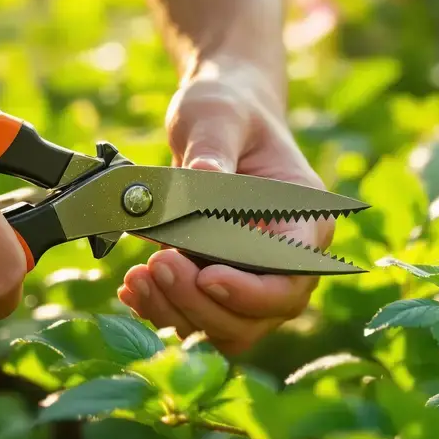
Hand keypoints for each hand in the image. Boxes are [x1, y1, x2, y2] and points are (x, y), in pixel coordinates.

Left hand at [118, 62, 332, 354]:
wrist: (218, 118)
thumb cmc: (227, 109)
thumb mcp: (217, 115)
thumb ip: (212, 148)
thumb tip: (201, 179)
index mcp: (305, 219)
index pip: (292, 276)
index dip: (252, 290)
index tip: (206, 274)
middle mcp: (288, 260)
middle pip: (260, 316)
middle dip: (205, 303)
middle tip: (158, 265)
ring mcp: (253, 279)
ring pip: (227, 329)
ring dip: (179, 313)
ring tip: (139, 277)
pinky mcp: (217, 286)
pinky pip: (197, 320)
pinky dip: (162, 311)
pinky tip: (132, 287)